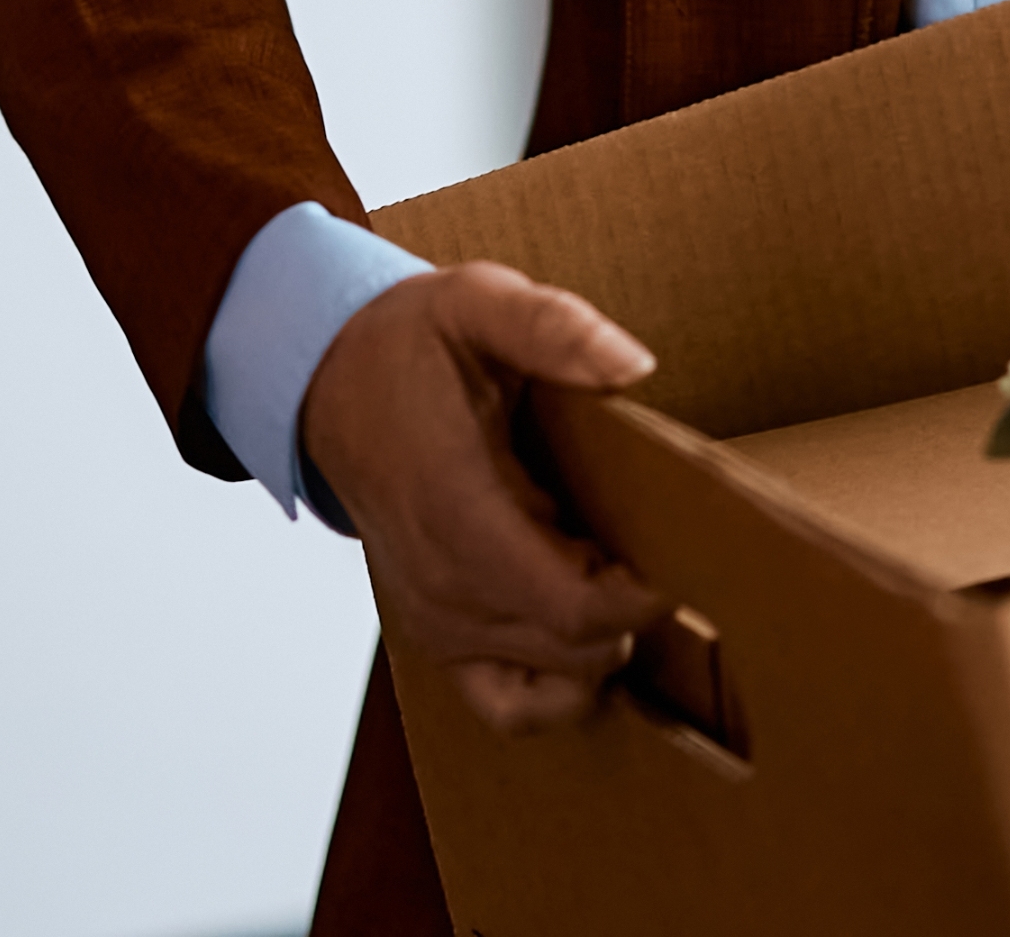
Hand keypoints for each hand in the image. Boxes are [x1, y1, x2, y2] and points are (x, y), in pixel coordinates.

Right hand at [299, 259, 673, 735]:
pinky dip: (562, 689)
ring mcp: (437, 621)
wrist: (329, 384)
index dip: (644, 594)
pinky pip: (511, 707)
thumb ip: (552, 328)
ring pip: (558, 679)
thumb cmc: (408, 346)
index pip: (573, 606)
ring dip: (606, 633)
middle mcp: (443, 583)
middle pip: (578, 648)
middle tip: (654, 531)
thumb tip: (632, 365)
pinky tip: (585, 633)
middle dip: (635, 601)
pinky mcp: (438, 639)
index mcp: (457, 507)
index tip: (680, 541)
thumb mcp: (477, 303)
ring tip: (611, 558)